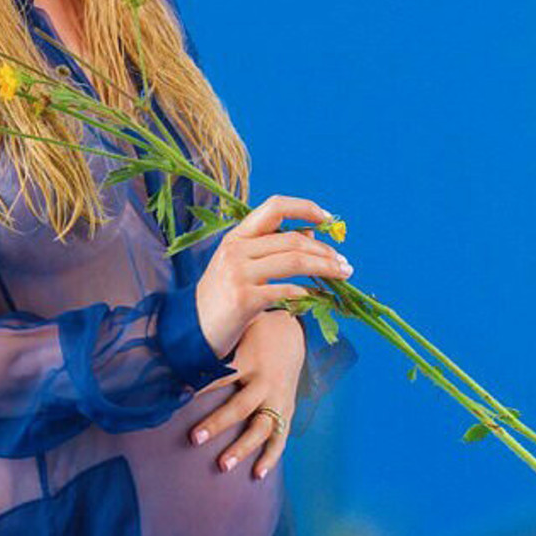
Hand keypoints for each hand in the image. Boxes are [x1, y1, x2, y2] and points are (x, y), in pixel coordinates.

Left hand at [189, 310, 305, 478]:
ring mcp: (278, 398)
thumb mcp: (237, 326)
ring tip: (222, 466)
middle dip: (217, 424)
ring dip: (242, 448)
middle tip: (194, 439)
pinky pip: (280, 437)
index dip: (199, 388)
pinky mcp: (287, 409)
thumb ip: (213, 339)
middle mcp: (265, 381)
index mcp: (249, 359)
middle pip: (240, 407)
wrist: (294, 333)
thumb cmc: (255, 330)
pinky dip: (270, 457)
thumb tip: (175, 344)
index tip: (176, 399)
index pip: (220, 376)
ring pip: (261, 428)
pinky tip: (256, 475)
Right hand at [195, 194, 352, 357]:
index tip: (328, 218)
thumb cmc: (222, 297)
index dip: (304, 207)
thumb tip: (312, 232)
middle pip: (292, 239)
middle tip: (344, 262)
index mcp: (236, 236)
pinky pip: (286, 291)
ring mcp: (238, 274)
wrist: (192, 329)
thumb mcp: (242, 265)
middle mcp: (236, 250)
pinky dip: (307, 294)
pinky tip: (318, 297)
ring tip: (343, 275)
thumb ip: (272, 248)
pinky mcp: (243, 299)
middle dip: (325, 250)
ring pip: (294, 261)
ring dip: (325, 268)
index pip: (274, 207)